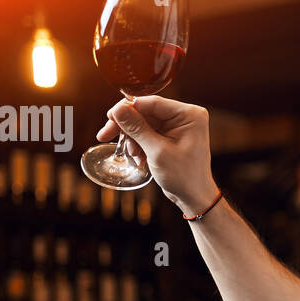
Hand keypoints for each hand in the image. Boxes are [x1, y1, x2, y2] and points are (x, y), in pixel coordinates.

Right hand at [96, 96, 217, 215]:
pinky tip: (139, 158)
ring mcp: (177, 126)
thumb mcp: (157, 151)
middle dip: (127, 126)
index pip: (152, 102)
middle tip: (106, 134)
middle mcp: (184, 117)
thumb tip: (118, 109)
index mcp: (189, 115)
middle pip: (145, 112)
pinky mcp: (170, 136)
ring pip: (143, 123)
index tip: (110, 116)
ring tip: (133, 154)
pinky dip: (139, 144)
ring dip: (132, 138)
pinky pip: (147, 133)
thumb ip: (137, 128)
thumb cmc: (184, 176)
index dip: (128, 108)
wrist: (193, 197)